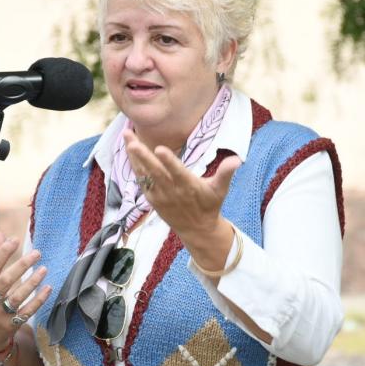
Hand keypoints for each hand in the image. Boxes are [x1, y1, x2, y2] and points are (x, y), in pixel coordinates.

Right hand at [0, 233, 51, 351]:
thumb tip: (0, 234)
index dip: (2, 252)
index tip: (15, 240)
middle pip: (5, 280)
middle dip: (21, 265)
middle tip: (37, 253)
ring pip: (18, 296)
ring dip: (32, 282)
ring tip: (44, 269)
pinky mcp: (11, 325)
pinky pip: (27, 311)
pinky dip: (38, 299)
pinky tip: (48, 288)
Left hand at [121, 129, 240, 240]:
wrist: (197, 229)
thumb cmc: (210, 204)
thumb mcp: (220, 190)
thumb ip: (226, 173)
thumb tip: (237, 159)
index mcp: (189, 186)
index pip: (177, 172)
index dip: (169, 161)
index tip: (159, 149)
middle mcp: (172, 191)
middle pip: (155, 172)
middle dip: (143, 156)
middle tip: (132, 141)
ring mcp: (160, 195)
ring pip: (144, 174)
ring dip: (134, 156)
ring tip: (127, 136)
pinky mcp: (152, 199)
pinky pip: (141, 180)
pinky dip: (135, 166)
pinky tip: (129, 150)